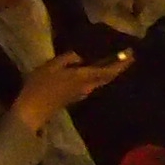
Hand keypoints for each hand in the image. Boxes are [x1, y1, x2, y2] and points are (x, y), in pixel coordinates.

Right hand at [8, 48, 131, 130]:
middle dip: (119, 66)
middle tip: (127, 56)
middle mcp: (88, 86)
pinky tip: (93, 69)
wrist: (33, 109)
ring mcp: (82, 93)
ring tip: (112, 59)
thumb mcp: (51, 66)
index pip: (109, 71)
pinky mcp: (75, 96)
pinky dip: (97, 75)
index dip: (122, 64)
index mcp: (84, 77)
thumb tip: (81, 58)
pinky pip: (91, 83)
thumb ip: (68, 59)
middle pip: (108, 76)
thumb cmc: (41, 85)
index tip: (132, 55)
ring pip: (100, 80)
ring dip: (109, 71)